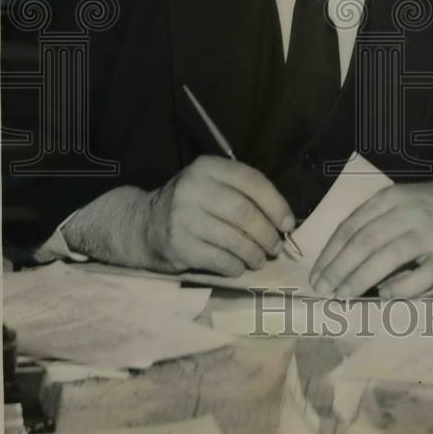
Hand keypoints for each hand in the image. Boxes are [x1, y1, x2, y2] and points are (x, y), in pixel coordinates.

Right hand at [144, 156, 294, 274]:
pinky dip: (235, 266)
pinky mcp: (178, 245)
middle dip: (267, 233)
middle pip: (244, 212)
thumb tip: (284, 221)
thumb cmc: (191, 205)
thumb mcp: (212, 185)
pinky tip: (238, 266)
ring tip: (260, 259)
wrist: (145, 225)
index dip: (276, 204)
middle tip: (276, 247)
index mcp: (207, 166)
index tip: (288, 224)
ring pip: (234, 239)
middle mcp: (193, 187)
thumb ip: (243, 194)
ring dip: (254, 253)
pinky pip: (219, 259)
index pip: (251, 180)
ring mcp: (183, 217)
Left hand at [309, 177, 432, 298]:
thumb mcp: (400, 204)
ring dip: (360, 279)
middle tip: (323, 290)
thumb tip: (337, 262)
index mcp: (390, 199)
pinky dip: (400, 288)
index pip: (351, 227)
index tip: (317, 275)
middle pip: (364, 242)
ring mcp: (430, 235)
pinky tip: (384, 296)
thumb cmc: (431, 210)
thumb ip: (373, 225)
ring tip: (343, 296)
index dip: (330, 253)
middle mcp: (408, 213)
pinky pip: (421, 276)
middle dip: (339, 269)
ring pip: (388, 257)